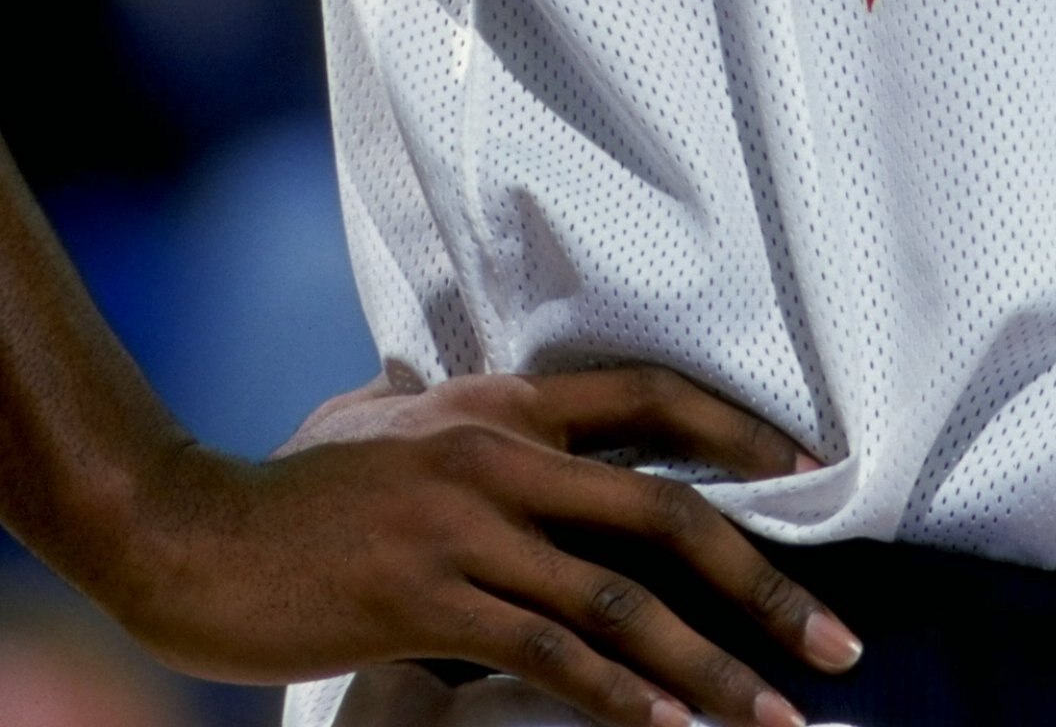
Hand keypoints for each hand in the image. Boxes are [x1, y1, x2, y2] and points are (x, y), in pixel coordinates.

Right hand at [91, 364, 861, 726]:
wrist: (191, 530)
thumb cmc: (289, 483)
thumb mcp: (378, 414)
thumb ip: (436, 405)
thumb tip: (449, 384)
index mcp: (501, 402)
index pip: (651, 399)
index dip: (741, 436)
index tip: (819, 475)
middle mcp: (501, 456)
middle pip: (665, 508)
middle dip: (766, 582)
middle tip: (840, 639)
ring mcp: (467, 530)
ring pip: (622, 599)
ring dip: (713, 668)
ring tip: (780, 715)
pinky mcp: (429, 601)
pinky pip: (548, 654)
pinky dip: (619, 696)